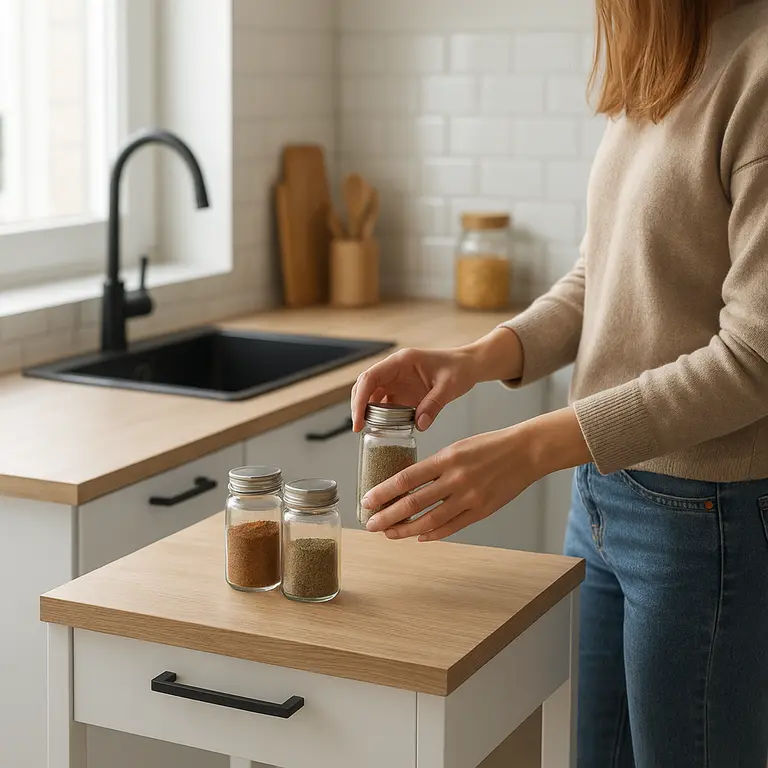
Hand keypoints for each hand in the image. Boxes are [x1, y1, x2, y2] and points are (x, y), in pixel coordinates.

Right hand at [351, 347, 477, 432]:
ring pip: (372, 395)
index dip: (360, 399)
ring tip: (368, 430)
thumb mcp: (449, 387)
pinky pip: (385, 403)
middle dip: (358, 406)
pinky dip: (381, 416)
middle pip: (365, 386)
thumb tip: (419, 425)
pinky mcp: (402, 391)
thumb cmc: (460, 368)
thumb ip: (434, 405)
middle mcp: (394, 370)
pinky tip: (384, 428)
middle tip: (359, 428)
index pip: (370, 378)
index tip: (359, 420)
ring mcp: (397, 380)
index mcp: (401, 361)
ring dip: (367, 411)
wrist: (469, 366)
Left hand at [363, 407, 590, 540]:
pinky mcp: (481, 511)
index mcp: (446, 459)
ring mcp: (469, 498)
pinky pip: (452, 527)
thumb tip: (408, 485)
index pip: (406, 479)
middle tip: (370, 524)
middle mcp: (455, 479)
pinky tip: (419, 536)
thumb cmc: (489, 446)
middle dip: (387, 516)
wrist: (525, 451)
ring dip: (406, 530)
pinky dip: (433, 534)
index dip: (383, 492)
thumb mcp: (457, 447)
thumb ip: (434, 467)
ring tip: (390, 533)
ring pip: (430, 521)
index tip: (367, 501)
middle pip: (413, 503)